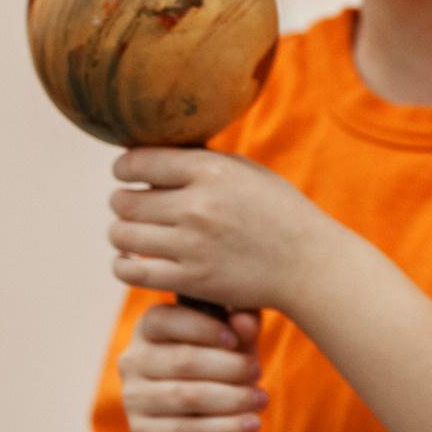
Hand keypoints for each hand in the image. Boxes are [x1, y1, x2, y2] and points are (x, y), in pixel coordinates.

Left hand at [109, 148, 339, 313]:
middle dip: (123, 202)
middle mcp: (198, 206)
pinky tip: (133, 260)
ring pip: (121, 234)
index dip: (123, 168)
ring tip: (136, 233)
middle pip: (124, 200)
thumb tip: (153, 152)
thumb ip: (201, 161)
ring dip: (123, 233)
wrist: (310, 264)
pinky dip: (123, 265)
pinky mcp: (192, 280)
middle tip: (134, 207)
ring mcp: (193, 245)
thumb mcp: (248, 172)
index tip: (127, 174)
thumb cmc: (279, 213)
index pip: (136, 162)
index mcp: (211, 170)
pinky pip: (130, 272)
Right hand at [118, 301, 266, 431]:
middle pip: (182, 360)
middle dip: (228, 366)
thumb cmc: (222, 372)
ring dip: (232, 398)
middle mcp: (133, 361)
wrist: (208, 430)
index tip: (235, 340)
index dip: (202, 328)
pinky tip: (252, 424)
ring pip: (187, 396)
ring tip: (262, 399)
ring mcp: (133, 399)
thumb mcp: (236, 345)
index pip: (164, 319)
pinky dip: (226, 428)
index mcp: (148, 329)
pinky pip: (188, 431)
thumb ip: (243, 326)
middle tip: (257, 372)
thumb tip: (244, 320)